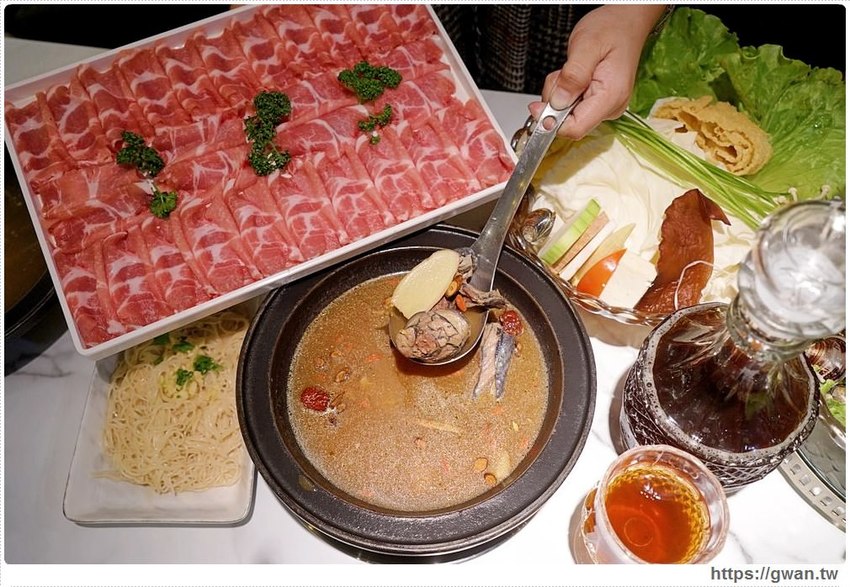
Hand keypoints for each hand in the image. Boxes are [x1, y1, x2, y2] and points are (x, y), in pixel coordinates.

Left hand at [529, 4, 667, 139]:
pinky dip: (565, 92)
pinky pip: (572, 106)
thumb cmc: (612, 28)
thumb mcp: (586, 46)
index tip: (537, 106)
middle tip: (561, 74)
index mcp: (610, 97)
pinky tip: (573, 75)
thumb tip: (556, 104)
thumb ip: (571, 77)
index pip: (576, 129)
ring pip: (567, 115)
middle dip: (555, 102)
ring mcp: (605, 106)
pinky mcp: (598, 103)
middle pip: (569, 122)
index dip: (551, 122)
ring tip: (570, 70)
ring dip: (559, 94)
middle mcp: (611, 107)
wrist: (625, 21)